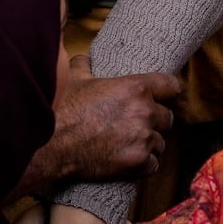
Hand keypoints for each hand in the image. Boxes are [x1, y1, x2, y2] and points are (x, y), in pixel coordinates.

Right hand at [21, 57, 181, 192]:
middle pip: (167, 117)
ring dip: (149, 144)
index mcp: (135, 87)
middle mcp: (145, 111)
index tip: (165, 97)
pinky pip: (153, 164)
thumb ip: (85, 66)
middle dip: (155, 122)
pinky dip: (143, 165)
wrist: (52, 145)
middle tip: (138, 126)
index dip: (168, 92)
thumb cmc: (62, 110)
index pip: (171, 86)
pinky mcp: (138, 161)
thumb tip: (84, 59)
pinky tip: (128, 161)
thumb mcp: (74, 80)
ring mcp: (143, 137)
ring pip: (161, 143)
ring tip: (131, 145)